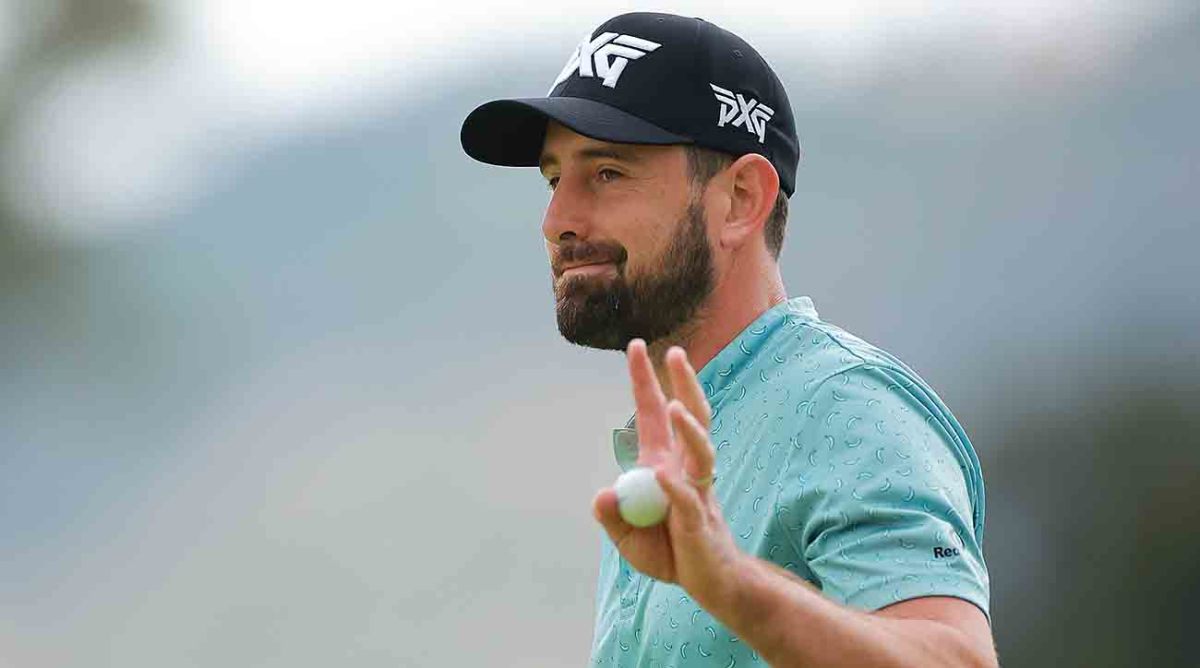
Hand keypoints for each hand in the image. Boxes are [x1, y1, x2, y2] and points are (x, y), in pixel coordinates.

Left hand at [592, 339, 744, 606]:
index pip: (652, 414)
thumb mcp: (627, 536)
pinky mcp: (700, 521)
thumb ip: (612, 514)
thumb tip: (603, 494)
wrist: (711, 584)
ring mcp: (697, 492)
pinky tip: (663, 477)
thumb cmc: (671, 552)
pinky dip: (675, 489)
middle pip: (688, 418)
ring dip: (688, 430)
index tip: (636, 346)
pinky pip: (688, 499)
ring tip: (674, 408)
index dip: (645, 381)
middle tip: (676, 353)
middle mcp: (684, 469)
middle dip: (683, 385)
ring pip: (700, 451)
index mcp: (662, 463)